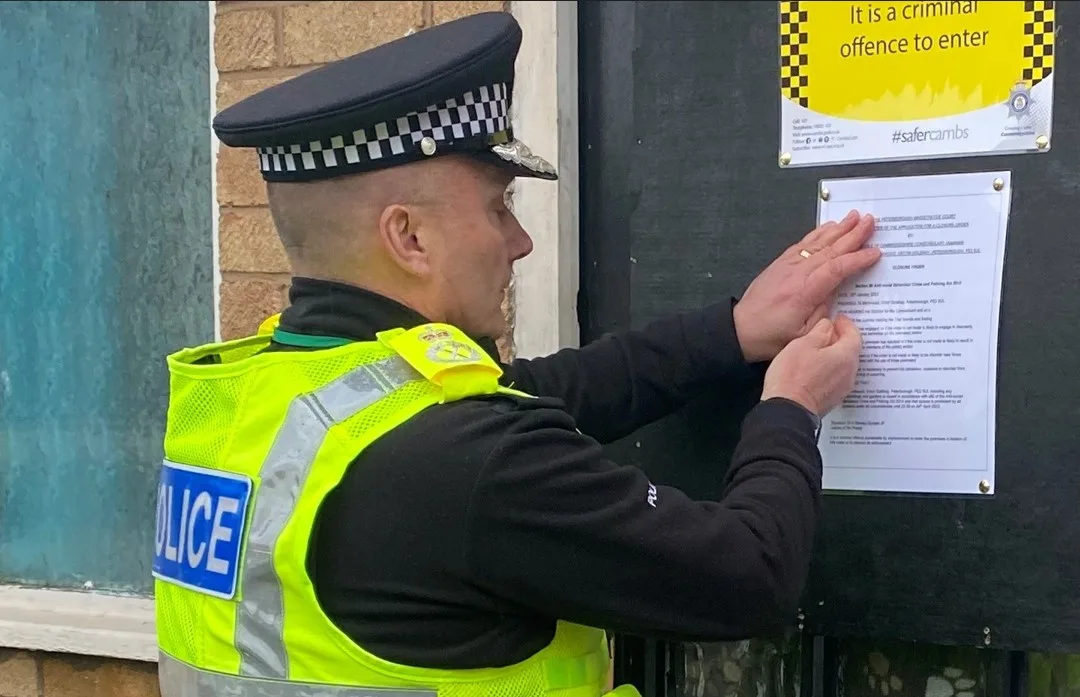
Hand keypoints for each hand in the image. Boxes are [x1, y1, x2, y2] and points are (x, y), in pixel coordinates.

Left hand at [732, 210, 879, 362]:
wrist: (740, 330)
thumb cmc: (770, 336)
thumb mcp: (803, 334)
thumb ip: (823, 313)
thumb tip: (835, 294)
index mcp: (805, 292)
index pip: (837, 269)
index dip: (858, 259)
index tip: (875, 252)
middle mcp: (796, 273)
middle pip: (830, 249)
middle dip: (853, 234)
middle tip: (870, 221)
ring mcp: (787, 266)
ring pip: (817, 243)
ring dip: (837, 229)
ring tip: (854, 217)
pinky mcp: (780, 264)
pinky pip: (802, 244)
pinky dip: (817, 234)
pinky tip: (828, 228)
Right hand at [761, 315, 861, 416]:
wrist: (787, 410)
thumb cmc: (792, 377)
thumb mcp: (803, 344)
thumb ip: (819, 331)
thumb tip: (827, 326)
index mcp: (846, 356)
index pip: (854, 334)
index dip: (845, 324)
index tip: (838, 319)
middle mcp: (849, 373)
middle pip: (850, 351)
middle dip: (840, 339)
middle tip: (828, 331)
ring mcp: (841, 389)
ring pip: (843, 366)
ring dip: (834, 356)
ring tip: (817, 350)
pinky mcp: (831, 400)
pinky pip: (835, 379)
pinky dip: (829, 370)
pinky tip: (814, 369)